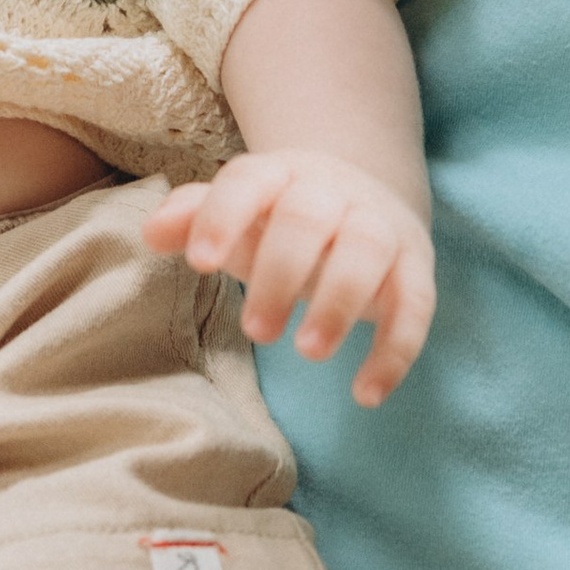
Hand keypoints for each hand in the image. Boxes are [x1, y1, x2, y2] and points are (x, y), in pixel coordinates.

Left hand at [147, 148, 435, 402]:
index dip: (223, 217)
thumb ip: (193, 219)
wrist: (362, 203)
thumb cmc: (279, 220)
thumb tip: (153, 233)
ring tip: (308, 352)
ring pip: (366, 252)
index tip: (200, 265)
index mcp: (279, 174)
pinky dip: (396, 349)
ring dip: (340, 302)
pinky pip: (416, 304)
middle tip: (255, 331)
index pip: (248, 182)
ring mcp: (379, 226)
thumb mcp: (237, 217)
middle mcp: (333, 191)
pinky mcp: (415, 267)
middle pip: (308, 218)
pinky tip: (367, 394)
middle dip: (280, 273)